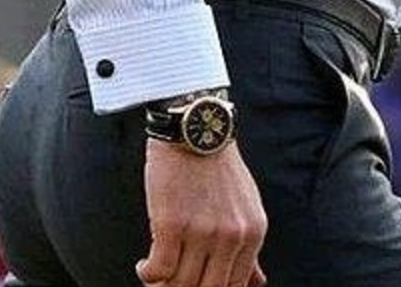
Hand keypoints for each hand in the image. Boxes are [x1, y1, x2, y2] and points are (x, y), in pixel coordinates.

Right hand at [138, 140, 268, 286]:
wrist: (195, 129)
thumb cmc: (218, 168)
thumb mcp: (247, 206)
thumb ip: (249, 246)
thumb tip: (257, 282)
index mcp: (253, 234)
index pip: (236, 286)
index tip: (194, 284)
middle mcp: (232, 236)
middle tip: (171, 282)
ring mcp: (202, 231)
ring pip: (181, 284)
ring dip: (163, 284)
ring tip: (156, 274)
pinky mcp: (171, 223)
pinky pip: (158, 270)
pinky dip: (148, 274)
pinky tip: (144, 266)